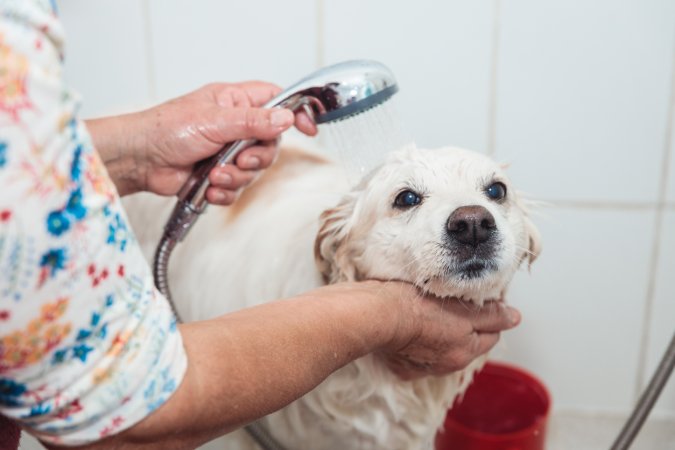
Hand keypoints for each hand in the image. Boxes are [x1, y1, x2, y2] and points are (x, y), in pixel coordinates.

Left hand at [86, 81, 316, 201]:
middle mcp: (234, 126)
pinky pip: (237, 188)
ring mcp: (227, 152)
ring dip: (236, 177)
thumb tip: (285, 118)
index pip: (276, 101)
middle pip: (270, 143)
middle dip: (256, 158)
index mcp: (234, 102)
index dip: (294, 112)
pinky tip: (210, 190)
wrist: (140, 160)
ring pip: (254, 170)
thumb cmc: (167, 129)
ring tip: (215, 176)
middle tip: (240, 160)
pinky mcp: (218, 175)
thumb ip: (253, 121)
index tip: (310, 128)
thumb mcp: (214, 121)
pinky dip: (225, 192)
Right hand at [378, 283, 519, 379]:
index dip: (488, 316)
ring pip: (443, 349)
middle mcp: (447, 364)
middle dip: (466, 326)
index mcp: (465, 351)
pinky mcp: (401, 366)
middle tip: (456, 304)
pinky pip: (418, 354)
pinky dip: (419, 343)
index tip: (480, 300)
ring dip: (442, 334)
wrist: (378, 315)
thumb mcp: (461, 307)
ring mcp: (422, 367)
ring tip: (433, 313)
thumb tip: (514, 317)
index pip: (490, 334)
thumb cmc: (417, 305)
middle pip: (467, 343)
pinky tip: (414, 328)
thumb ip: (490, 314)